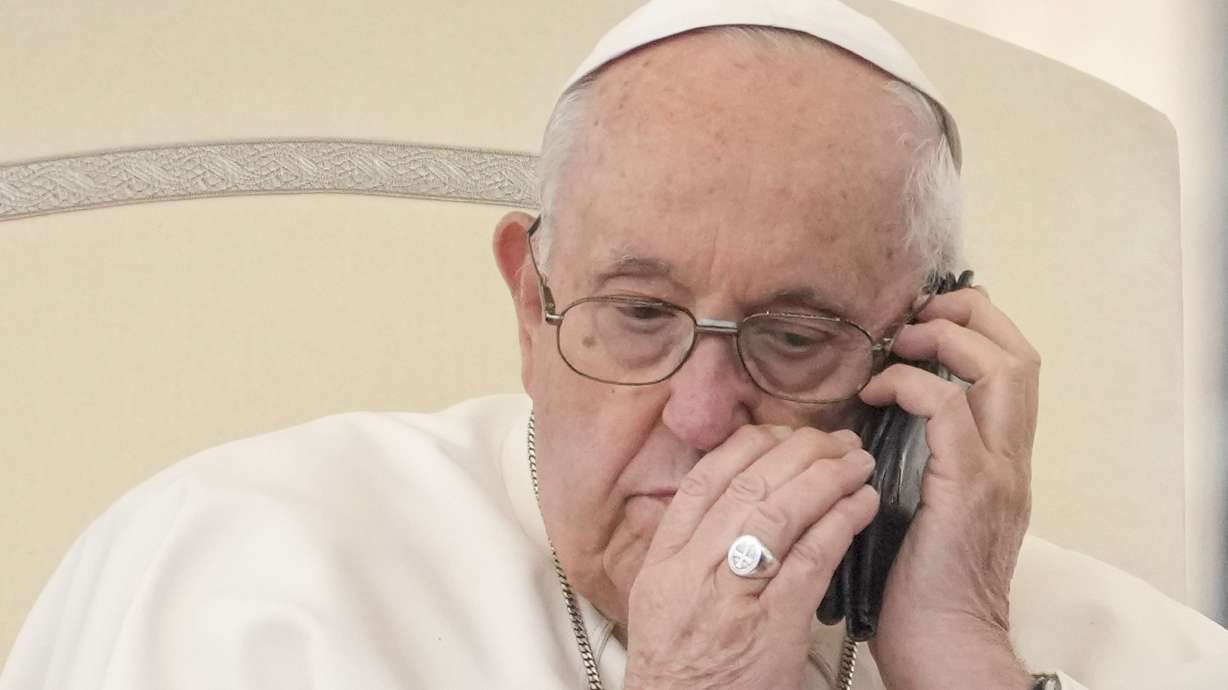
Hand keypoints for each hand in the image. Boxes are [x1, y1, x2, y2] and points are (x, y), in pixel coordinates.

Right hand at [624, 425, 879, 689]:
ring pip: (779, 512)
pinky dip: (840, 523)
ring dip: (826, 477)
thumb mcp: (661, 602)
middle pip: (746, 486)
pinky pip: (811, 558)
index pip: (703, 482)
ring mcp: (732, 599)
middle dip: (796, 452)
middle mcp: (693, 574)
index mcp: (664, 564)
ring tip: (857, 462)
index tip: (779, 433)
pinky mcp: (773, 627)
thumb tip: (717, 496)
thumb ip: (686, 549)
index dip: (746, 447)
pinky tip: (862, 505)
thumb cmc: (682, 671)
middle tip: (833, 440)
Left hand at [861, 287, 1038, 689]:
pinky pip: (950, 410)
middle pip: (1020, 355)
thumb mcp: (923, 503)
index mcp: (1001, 459)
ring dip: (947, 339)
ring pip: (1001, 370)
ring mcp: (996, 472)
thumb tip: (865, 414)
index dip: (974, 327)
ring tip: (900, 342)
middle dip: (970, 315)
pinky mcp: (968, 489)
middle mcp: (1010, 459)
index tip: (921, 320)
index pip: (1013, 368)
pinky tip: (876, 393)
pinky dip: (913, 386)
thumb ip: (915, 456)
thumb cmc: (920, 583)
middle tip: (916, 314)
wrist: (944, 644)